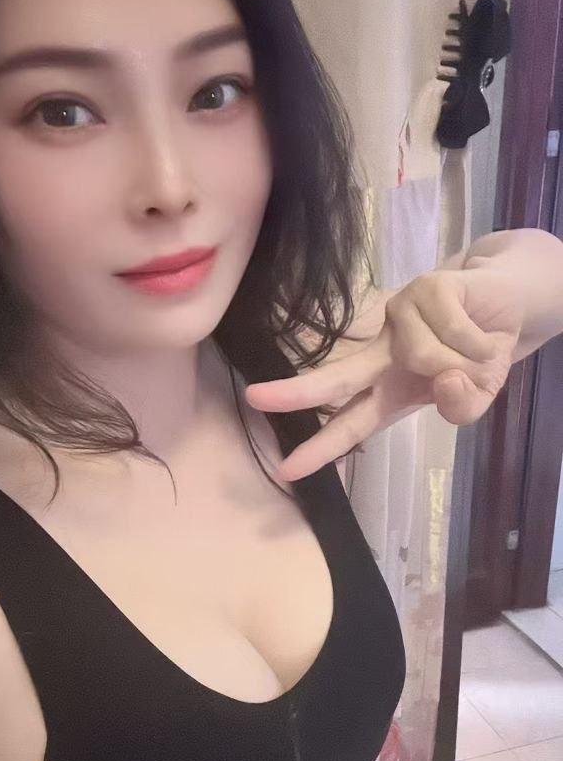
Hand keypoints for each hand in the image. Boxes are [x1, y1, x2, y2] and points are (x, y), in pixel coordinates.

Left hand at [245, 267, 523, 480]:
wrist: (506, 305)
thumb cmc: (477, 356)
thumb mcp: (475, 395)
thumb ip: (462, 405)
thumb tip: (443, 380)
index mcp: (388, 391)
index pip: (348, 424)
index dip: (320, 449)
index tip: (286, 470)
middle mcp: (382, 356)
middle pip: (336, 377)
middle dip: (296, 392)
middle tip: (254, 399)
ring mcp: (398, 318)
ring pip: (426, 356)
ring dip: (465, 361)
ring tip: (476, 349)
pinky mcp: (423, 289)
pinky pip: (454, 332)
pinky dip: (477, 340)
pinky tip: (479, 330)